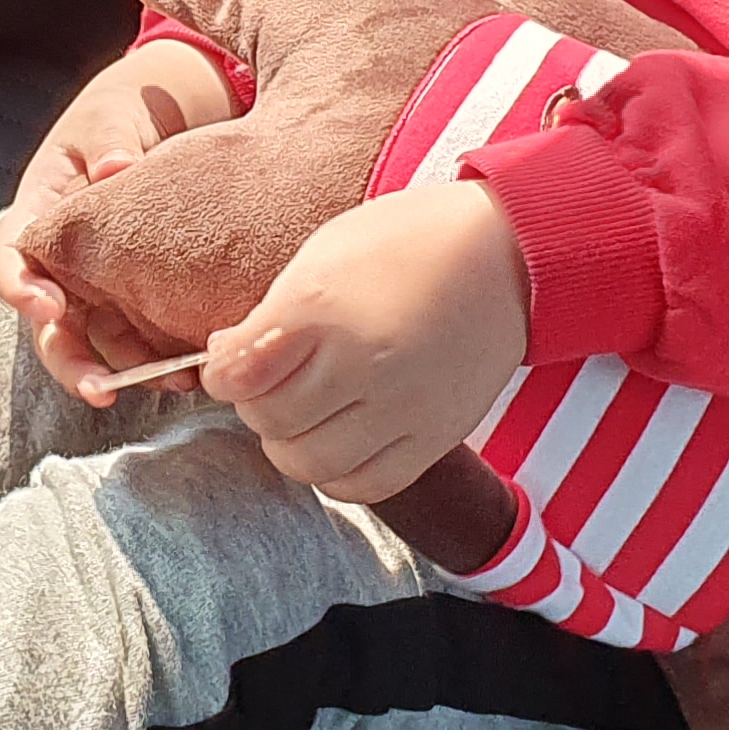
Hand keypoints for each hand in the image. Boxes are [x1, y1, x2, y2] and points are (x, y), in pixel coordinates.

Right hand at [0, 36, 241, 401]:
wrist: (166, 116)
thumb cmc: (123, 113)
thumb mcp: (109, 116)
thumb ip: (109, 141)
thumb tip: (115, 168)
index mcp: (38, 215)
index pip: (7, 260)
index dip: (18, 289)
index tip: (47, 306)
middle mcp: (61, 263)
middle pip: (49, 326)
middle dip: (71, 362)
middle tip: (101, 387)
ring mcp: (99, 286)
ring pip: (97, 344)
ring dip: (125, 371)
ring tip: (169, 382)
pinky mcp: (139, 298)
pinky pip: (142, 338)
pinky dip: (162, 358)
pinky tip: (193, 369)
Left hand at [198, 179, 530, 503]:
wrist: (506, 252)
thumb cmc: (405, 243)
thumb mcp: (323, 255)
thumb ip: (271, 315)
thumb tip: (225, 363)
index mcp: (324, 309)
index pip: (237, 375)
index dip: (221, 372)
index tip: (230, 360)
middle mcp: (362, 364)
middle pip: (269, 422)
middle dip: (255, 403)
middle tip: (271, 380)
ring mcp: (402, 408)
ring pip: (309, 464)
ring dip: (291, 442)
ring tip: (304, 411)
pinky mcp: (434, 437)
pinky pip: (364, 486)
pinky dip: (337, 472)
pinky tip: (340, 438)